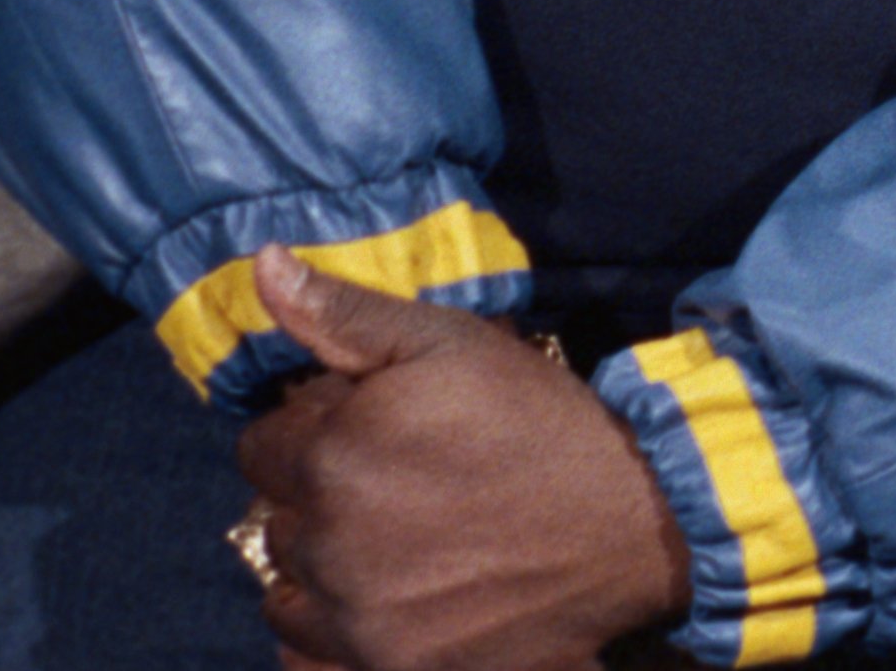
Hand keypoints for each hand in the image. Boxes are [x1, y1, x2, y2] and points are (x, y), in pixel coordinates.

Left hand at [235, 250, 686, 670]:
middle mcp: (327, 542)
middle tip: (399, 481)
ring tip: (394, 541)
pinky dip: (338, 624)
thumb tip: (263, 265)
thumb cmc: (540, 421)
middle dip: (320, 495)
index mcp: (331, 454)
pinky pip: (314, 651)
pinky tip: (395, 594)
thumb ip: (347, 314)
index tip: (373, 429)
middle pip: (276, 518)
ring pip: (288, 587)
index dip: (317, 429)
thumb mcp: (452, 343)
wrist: (633, 524)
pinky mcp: (389, 666)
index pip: (262, 445)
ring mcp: (356, 615)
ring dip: (321, 564)